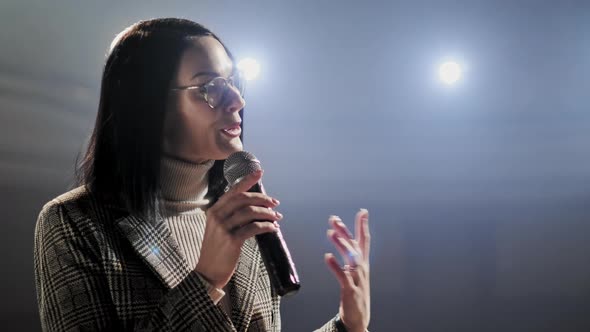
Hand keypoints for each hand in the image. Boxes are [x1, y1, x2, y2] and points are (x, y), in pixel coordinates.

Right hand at [195, 170, 282, 288]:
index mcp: (214, 211)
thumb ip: (230, 216)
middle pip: (244, 199)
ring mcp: (224, 228)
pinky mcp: (232, 241)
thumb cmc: (216, 251)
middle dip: (262, 199)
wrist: (207, 272)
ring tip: (276, 218)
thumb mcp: (217, 228)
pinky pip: (254, 228)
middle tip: (275, 203)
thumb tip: (253, 207)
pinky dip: (266, 227)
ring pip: (250, 212)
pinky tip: (273, 228)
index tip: (260, 172)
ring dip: (267, 213)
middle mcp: (217, 216)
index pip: (233, 191)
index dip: (247, 180)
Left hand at [324, 209, 370, 331]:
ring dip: (341, 245)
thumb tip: (344, 240)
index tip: (363, 211)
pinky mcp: (350, 290)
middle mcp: (362, 269)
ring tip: (330, 232)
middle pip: (355, 246)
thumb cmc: (356, 292)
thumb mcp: (355, 272)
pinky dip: (335, 266)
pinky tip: (327, 257)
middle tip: (334, 219)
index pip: (364, 240)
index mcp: (364, 263)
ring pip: (351, 259)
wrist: (359, 317)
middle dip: (345, 231)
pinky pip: (343, 276)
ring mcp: (357, 279)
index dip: (363, 226)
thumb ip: (351, 256)